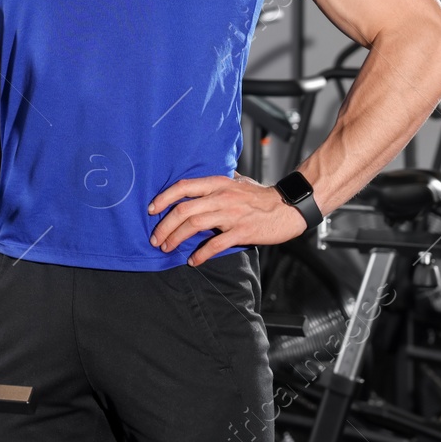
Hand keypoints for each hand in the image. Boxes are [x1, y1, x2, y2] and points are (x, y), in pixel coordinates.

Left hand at [146, 173, 308, 264]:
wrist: (288, 207)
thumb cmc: (262, 196)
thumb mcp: (239, 181)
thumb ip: (220, 181)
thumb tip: (203, 181)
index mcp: (218, 183)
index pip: (184, 187)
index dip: (164, 198)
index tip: (151, 209)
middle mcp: (221, 197)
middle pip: (184, 209)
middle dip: (165, 226)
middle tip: (156, 238)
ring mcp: (231, 214)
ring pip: (194, 225)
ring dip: (177, 239)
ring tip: (167, 248)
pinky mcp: (242, 231)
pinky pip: (216, 244)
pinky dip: (201, 254)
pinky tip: (193, 260)